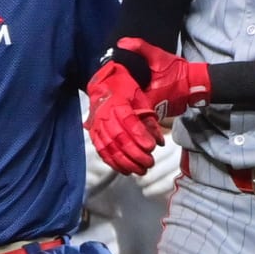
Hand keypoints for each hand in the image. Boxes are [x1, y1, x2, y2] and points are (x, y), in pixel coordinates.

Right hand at [85, 60, 164, 174]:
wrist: (102, 83)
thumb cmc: (123, 89)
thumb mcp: (140, 98)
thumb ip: (149, 120)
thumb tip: (160, 141)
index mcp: (117, 103)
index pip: (129, 122)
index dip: (139, 136)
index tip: (151, 147)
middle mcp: (104, 116)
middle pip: (119, 138)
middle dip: (135, 154)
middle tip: (149, 163)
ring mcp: (97, 126)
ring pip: (110, 148)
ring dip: (126, 162)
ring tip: (140, 170)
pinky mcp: (94, 134)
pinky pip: (102, 152)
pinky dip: (113, 163)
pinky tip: (125, 170)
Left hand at [115, 37, 210, 119]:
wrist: (196, 82)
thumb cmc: (178, 71)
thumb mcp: (159, 56)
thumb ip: (140, 48)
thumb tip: (121, 42)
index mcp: (149, 95)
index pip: (128, 98)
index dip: (118, 93)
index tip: (109, 87)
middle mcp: (152, 107)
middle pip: (132, 106)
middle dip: (124, 98)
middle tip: (113, 90)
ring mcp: (158, 112)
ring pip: (140, 109)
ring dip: (132, 102)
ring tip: (121, 93)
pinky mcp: (163, 113)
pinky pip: (147, 110)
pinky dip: (142, 104)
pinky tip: (135, 97)